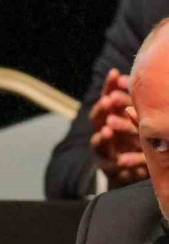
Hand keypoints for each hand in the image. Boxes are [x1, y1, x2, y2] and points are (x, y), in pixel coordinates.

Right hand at [88, 69, 147, 188]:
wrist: (128, 169)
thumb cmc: (136, 138)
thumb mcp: (137, 119)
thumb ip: (137, 104)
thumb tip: (147, 77)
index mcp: (110, 116)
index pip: (107, 97)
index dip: (109, 86)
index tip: (114, 73)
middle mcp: (103, 131)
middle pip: (97, 118)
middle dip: (102, 110)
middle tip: (107, 101)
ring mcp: (104, 151)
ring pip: (98, 143)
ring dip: (102, 137)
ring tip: (107, 131)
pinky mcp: (110, 169)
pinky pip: (113, 166)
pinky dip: (120, 162)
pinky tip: (123, 160)